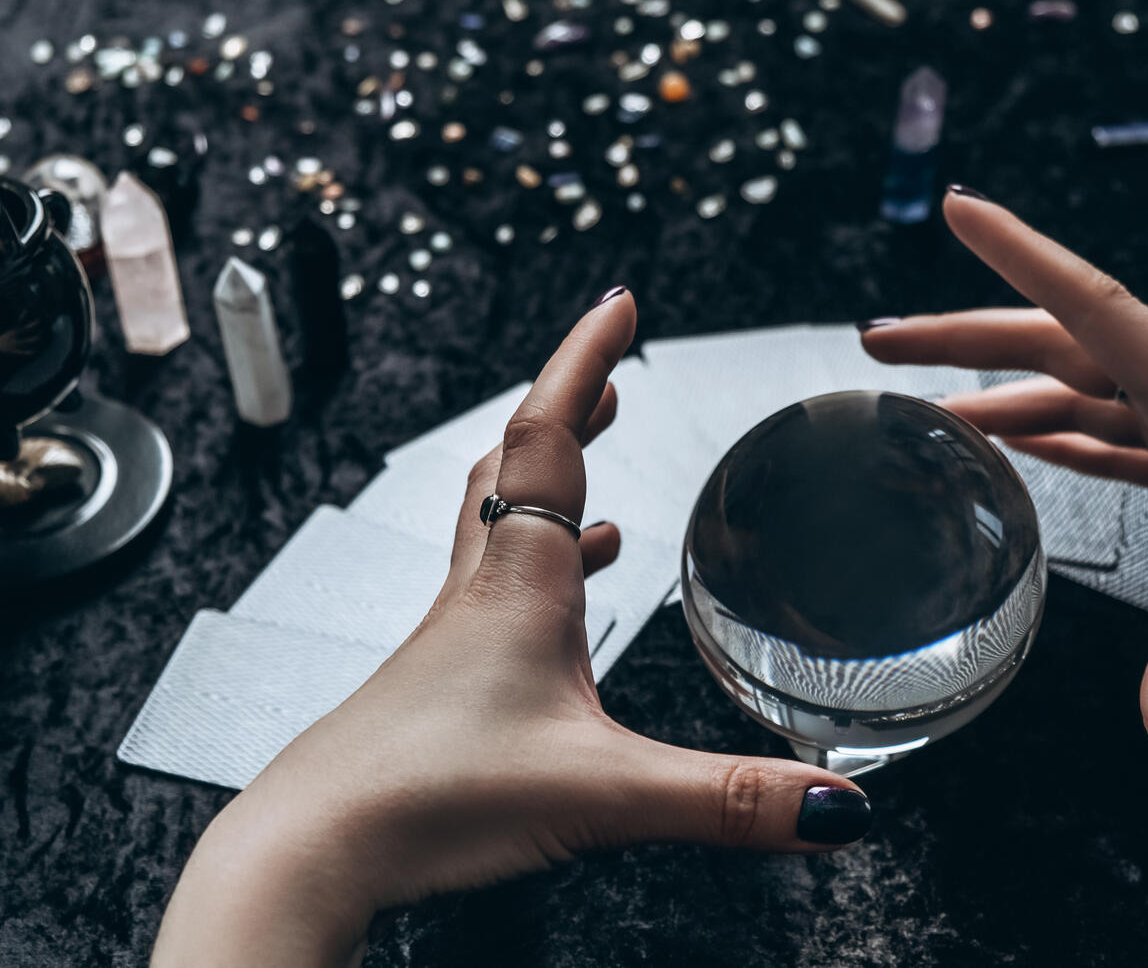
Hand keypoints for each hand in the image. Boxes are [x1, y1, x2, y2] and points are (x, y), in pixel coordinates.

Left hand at [153, 289, 872, 967]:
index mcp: (520, 581)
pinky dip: (540, 567)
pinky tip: (563, 606)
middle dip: (570, 404)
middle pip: (517, 460)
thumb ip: (726, 797)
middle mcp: (482, 590)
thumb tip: (833, 803)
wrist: (315, 845)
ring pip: (500, 520)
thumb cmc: (427, 795)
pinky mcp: (445, 679)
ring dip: (551, 476)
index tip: (618, 303)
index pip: (549, 434)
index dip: (585, 359)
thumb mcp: (603, 790)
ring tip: (595, 460)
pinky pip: (497, 590)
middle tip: (610, 372)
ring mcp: (457, 633)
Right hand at [859, 189, 1147, 744]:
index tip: (962, 210)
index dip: (1022, 256)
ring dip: (992, 389)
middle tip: (881, 337)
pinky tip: (1014, 446)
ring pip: (1069, 390)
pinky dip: (1049, 436)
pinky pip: (1105, 438)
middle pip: (1052, 345)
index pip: (1094, 307)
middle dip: (961, 335)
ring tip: (923, 405)